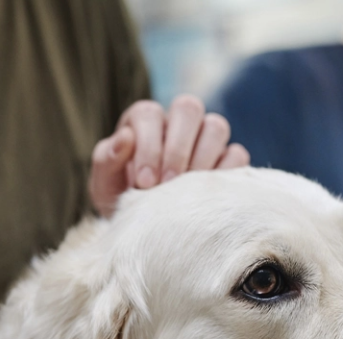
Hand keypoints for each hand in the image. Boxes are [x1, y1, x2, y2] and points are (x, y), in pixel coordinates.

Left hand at [89, 95, 250, 216]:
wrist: (147, 227)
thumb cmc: (124, 200)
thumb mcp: (106, 184)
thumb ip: (107, 159)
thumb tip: (125, 138)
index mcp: (145, 121)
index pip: (149, 114)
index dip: (148, 146)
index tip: (143, 182)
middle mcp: (177, 123)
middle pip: (188, 108)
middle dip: (177, 148)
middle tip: (166, 184)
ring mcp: (206, 139)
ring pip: (216, 127)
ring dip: (202, 157)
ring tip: (187, 191)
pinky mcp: (228, 160)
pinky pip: (236, 155)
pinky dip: (225, 173)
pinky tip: (207, 195)